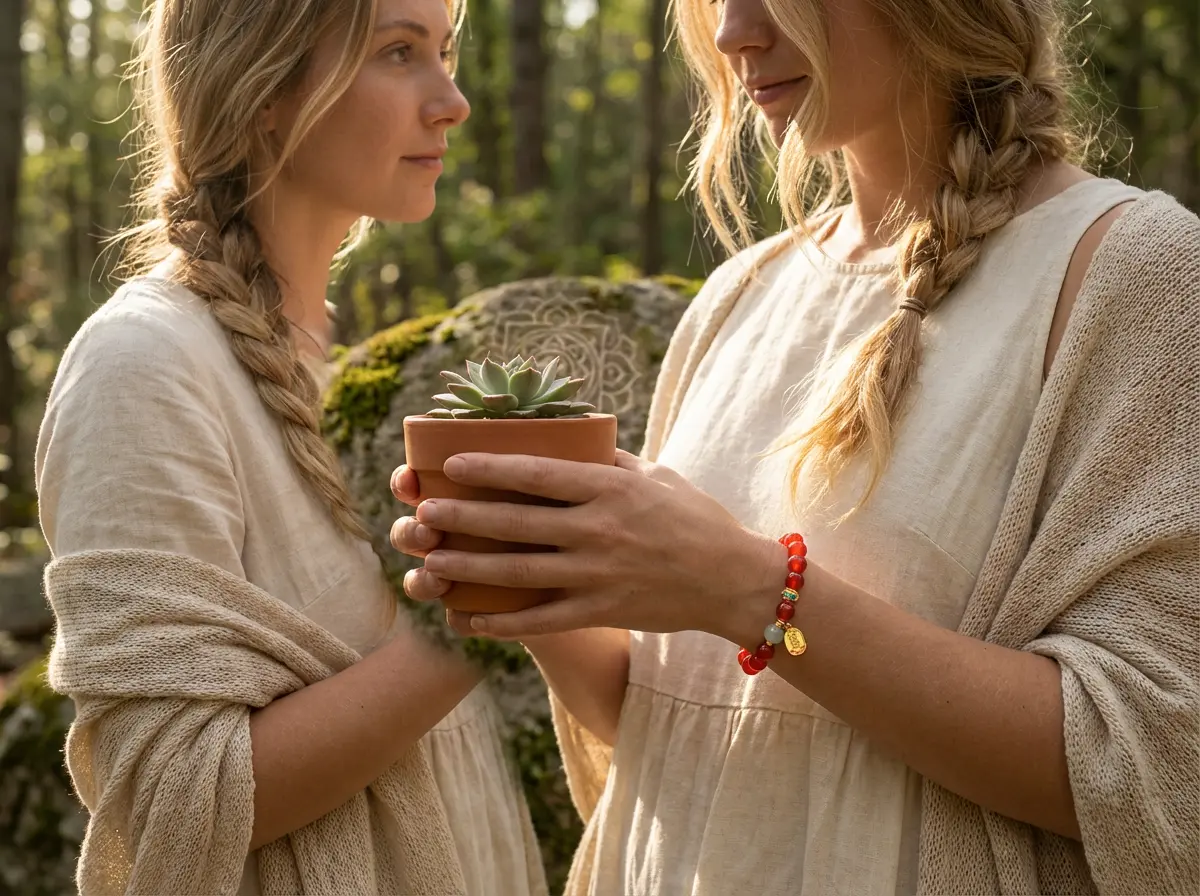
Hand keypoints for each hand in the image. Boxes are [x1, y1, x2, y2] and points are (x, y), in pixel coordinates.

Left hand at [389, 451, 784, 640]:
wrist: (734, 580)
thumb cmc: (696, 519)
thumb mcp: (656, 476)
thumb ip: (610, 461)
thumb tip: (569, 439)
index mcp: (611, 489)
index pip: (538, 474)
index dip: (489, 468)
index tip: (450, 464)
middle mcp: (599, 530)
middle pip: (517, 523)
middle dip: (464, 518)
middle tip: (423, 513)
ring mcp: (599, 575)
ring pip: (519, 573)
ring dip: (470, 568)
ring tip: (430, 561)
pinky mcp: (602, 611)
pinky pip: (542, 620)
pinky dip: (502, 622)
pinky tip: (468, 620)